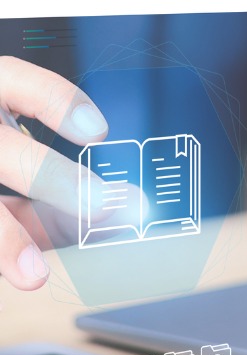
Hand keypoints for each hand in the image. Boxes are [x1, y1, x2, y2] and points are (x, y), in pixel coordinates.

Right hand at [0, 56, 107, 289]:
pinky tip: (17, 271)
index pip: (16, 79)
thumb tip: (126, 206)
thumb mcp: (17, 156)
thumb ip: (62, 185)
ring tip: (32, 275)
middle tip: (95, 205)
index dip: (56, 101)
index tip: (97, 131)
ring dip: (3, 238)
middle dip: (49, 176)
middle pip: (4, 149)